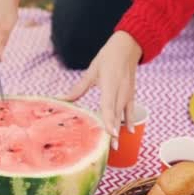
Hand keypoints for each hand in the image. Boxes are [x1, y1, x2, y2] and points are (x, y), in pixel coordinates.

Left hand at [61, 31, 141, 149]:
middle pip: (116, 114)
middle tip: (111, 148)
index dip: (109, 120)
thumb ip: (78, 88)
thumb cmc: (108, 58)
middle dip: (114, 131)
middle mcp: (121, 91)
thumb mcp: (92, 72)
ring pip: (123, 114)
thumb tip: (61, 99)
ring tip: (117, 145)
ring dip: (121, 130)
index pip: (109, 105)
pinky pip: (131, 110)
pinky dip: (130, 120)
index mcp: (110, 84)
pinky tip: (130, 132)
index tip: (110, 133)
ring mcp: (127, 93)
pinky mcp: (131, 93)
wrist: (128, 46)